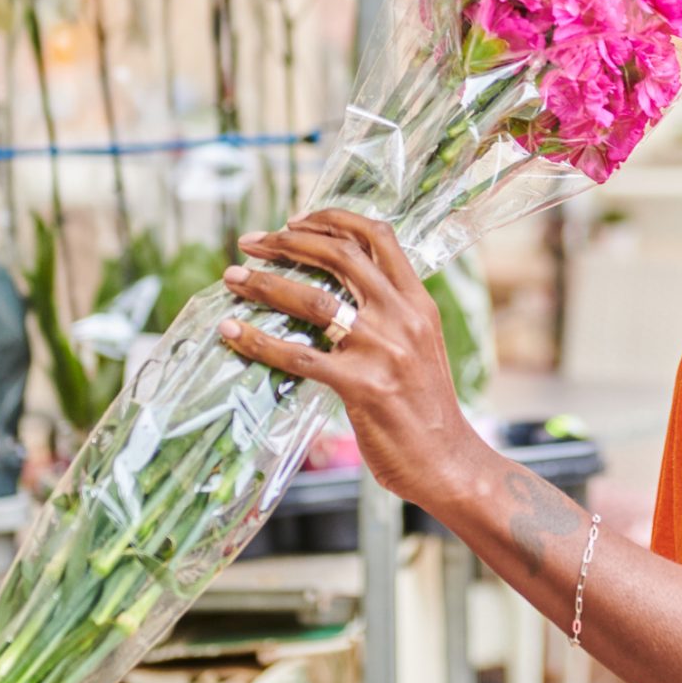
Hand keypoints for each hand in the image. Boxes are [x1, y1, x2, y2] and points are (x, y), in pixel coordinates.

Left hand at [217, 209, 484, 507]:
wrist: (448, 462)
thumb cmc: (428, 409)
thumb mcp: (421, 347)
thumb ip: (389, 318)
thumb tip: (341, 297)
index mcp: (419, 303)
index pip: (379, 236)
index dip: (332, 220)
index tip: (294, 221)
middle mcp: (403, 317)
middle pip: (341, 255)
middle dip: (289, 241)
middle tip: (252, 242)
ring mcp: (383, 350)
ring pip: (315, 300)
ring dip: (266, 282)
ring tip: (233, 276)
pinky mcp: (361, 386)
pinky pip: (299, 356)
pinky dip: (259, 341)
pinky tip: (232, 332)